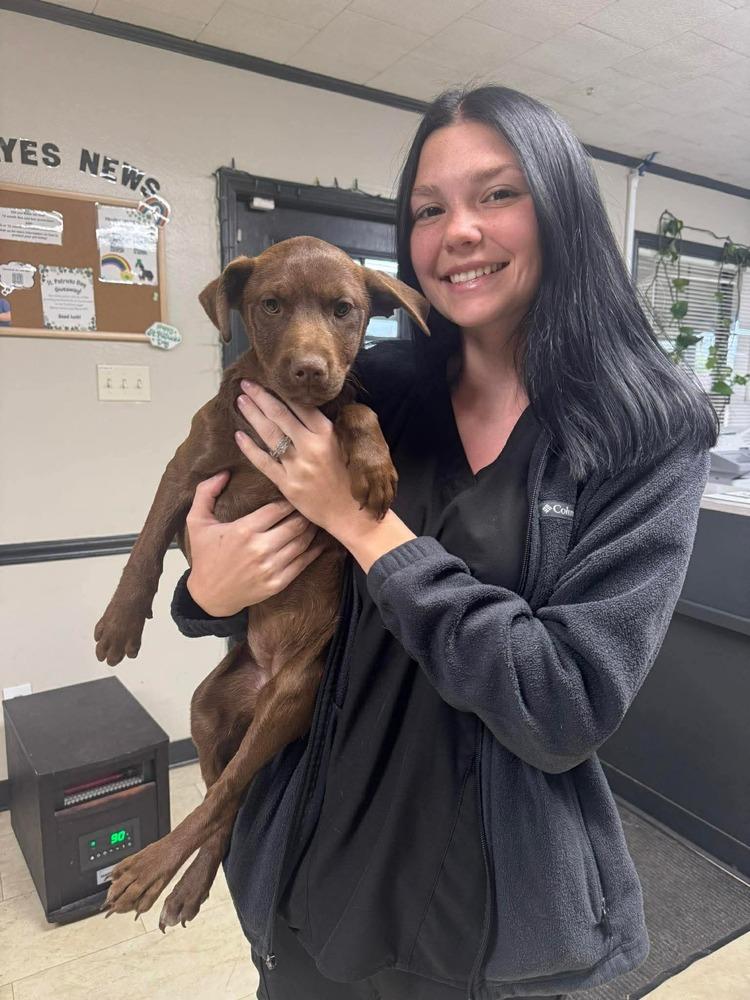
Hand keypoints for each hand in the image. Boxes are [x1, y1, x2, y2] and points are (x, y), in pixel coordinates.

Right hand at [185, 470, 324, 616]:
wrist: (209, 596)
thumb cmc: (205, 556)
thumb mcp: (196, 522)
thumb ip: (206, 493)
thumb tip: (224, 472)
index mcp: (244, 530)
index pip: (278, 508)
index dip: (290, 500)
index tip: (295, 494)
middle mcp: (260, 548)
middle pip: (295, 524)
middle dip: (305, 513)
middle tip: (311, 506)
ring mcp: (271, 567)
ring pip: (302, 542)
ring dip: (312, 530)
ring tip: (316, 520)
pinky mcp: (277, 583)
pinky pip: (302, 563)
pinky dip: (314, 551)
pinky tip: (320, 543)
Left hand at [234, 381, 373, 538]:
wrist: (351, 513)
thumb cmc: (350, 478)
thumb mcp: (345, 446)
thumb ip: (326, 429)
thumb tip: (306, 408)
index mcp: (328, 434)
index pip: (300, 406)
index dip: (281, 392)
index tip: (267, 380)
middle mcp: (311, 447)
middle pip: (280, 415)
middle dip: (260, 397)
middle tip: (245, 383)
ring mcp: (298, 466)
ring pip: (269, 435)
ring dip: (253, 416)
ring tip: (240, 402)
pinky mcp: (287, 485)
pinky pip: (264, 463)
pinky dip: (250, 448)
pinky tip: (239, 435)